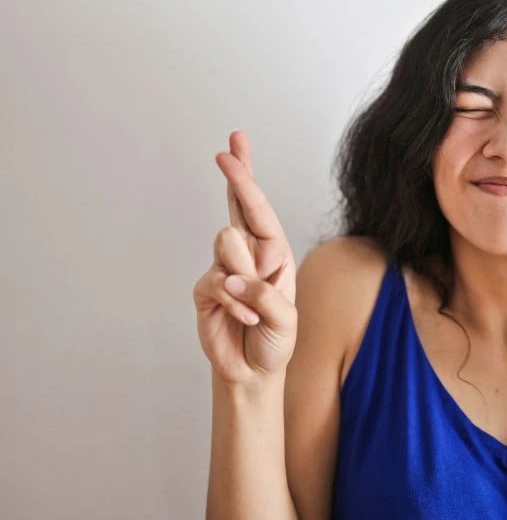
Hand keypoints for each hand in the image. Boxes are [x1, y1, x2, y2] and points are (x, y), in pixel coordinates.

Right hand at [192, 130, 297, 384]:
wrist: (254, 370)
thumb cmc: (276, 340)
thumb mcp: (286, 320)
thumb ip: (265, 296)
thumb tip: (232, 277)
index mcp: (274, 252)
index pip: (258, 209)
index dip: (245, 180)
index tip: (232, 151)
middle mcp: (250, 254)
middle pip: (237, 205)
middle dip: (236, 175)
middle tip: (228, 148)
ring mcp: (225, 269)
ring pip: (226, 244)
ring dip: (244, 276)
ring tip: (253, 308)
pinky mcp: (207, 289)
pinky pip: (217, 282)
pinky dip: (235, 303)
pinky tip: (245, 319)